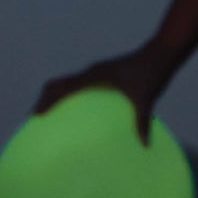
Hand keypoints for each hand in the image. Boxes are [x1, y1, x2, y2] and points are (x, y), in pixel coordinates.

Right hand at [32, 43, 176, 146]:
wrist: (161, 53)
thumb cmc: (153, 73)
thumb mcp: (147, 98)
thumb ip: (143, 121)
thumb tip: (144, 145)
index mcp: (95, 76)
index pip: (63, 87)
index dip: (47, 100)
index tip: (36, 115)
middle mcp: (91, 72)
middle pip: (59, 84)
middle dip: (45, 99)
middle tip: (36, 117)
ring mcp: (96, 72)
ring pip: (67, 83)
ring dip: (56, 95)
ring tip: (50, 114)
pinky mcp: (103, 74)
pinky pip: (79, 85)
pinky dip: (70, 95)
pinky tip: (78, 112)